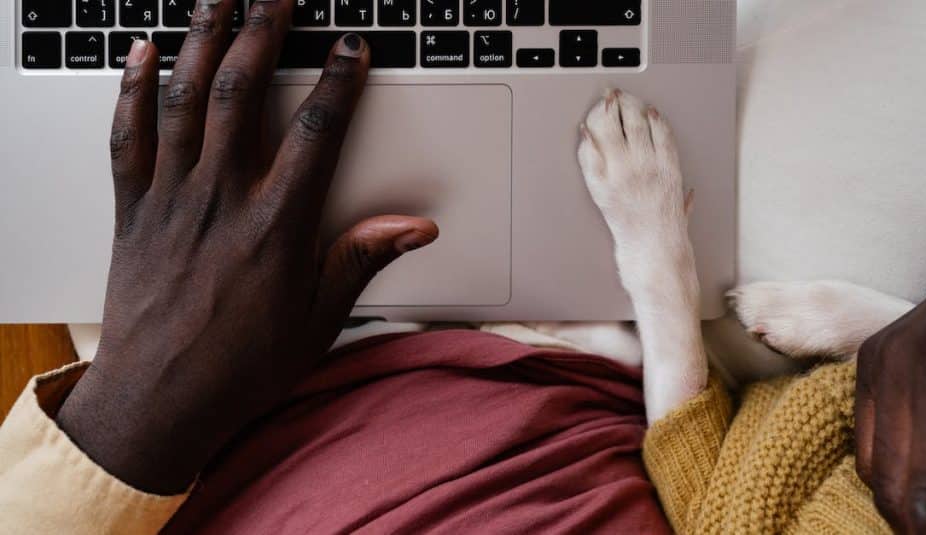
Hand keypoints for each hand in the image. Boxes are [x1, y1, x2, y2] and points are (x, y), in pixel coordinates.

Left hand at [56, 0, 437, 494]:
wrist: (159, 400)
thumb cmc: (240, 366)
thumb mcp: (317, 319)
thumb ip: (361, 259)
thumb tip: (414, 226)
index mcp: (274, 226)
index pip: (315, 134)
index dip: (339, 82)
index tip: (351, 47)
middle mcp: (220, 200)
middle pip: (241, 95)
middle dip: (263, 34)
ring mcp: (171, 200)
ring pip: (184, 101)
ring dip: (202, 40)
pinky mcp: (132, 210)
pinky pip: (127, 137)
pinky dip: (132, 89)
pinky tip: (141, 51)